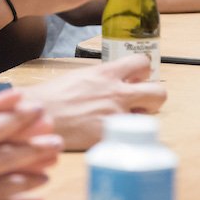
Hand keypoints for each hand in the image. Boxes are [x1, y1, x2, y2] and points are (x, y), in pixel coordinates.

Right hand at [19, 56, 166, 150]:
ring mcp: (116, 115)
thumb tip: (117, 82)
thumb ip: (104, 78)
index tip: (138, 78)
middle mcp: (117, 92)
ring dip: (141, 118)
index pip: (143, 63)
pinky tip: (111, 135)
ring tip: (126, 119)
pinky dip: (123, 136)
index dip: (143, 71)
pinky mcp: (110, 136)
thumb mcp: (82, 76)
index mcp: (108, 73)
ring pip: (150, 117)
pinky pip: (130, 136)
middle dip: (152, 97)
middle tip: (139, 101)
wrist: (40, 115)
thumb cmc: (54, 96)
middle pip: (159, 92)